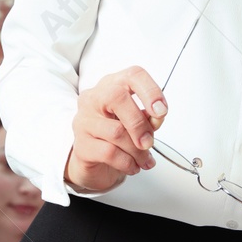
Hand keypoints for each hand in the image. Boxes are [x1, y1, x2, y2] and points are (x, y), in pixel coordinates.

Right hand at [65, 67, 166, 193]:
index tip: (161, 111)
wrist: (94, 161)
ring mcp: (84, 121)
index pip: (133, 75)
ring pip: (116, 131)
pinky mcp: (81, 144)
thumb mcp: (137, 122)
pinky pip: (109, 152)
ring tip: (144, 160)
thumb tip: (156, 118)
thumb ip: (149, 117)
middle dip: (139, 123)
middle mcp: (94, 98)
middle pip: (117, 97)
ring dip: (137, 151)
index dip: (151, 91)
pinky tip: (132, 166)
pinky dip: (127, 162)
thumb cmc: (117, 136)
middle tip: (149, 142)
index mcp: (112, 86)